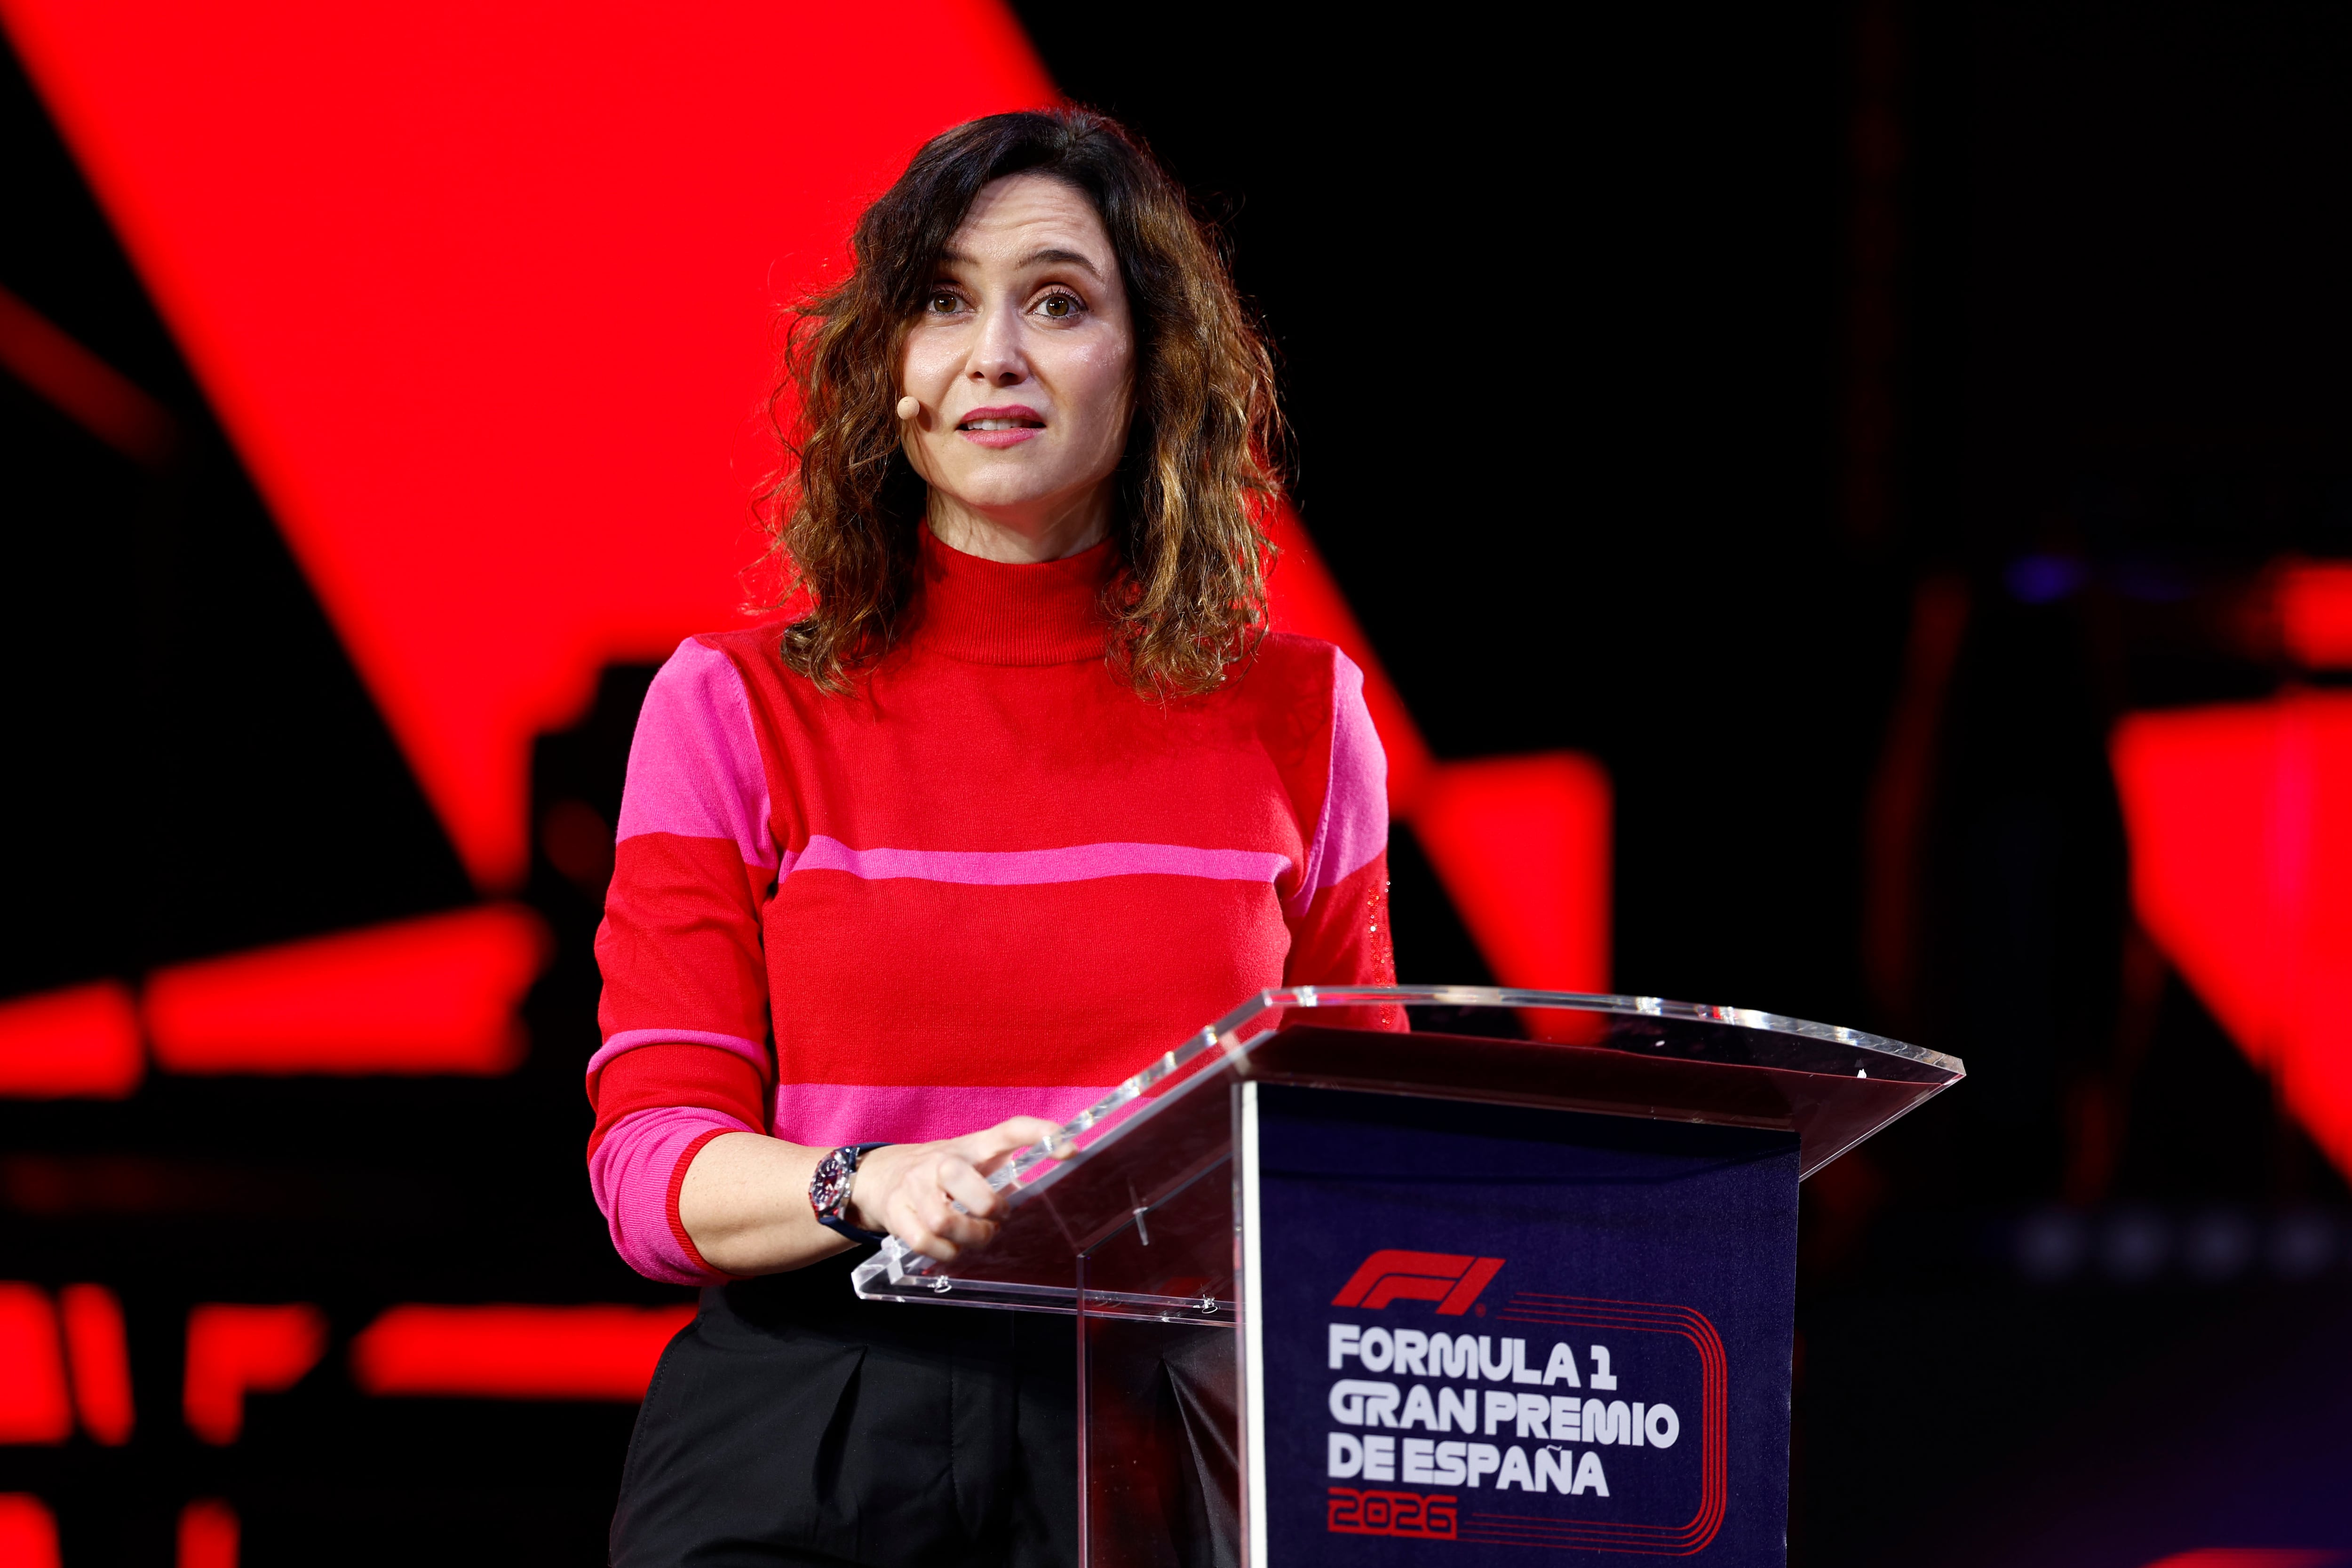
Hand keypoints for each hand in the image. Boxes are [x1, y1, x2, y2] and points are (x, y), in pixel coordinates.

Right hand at [848, 1116, 1063, 1260]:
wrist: (882, 1174)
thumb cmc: (943, 1169)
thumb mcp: (976, 1157)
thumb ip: (1011, 1163)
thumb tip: (1058, 1170)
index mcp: (970, 1145)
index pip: (1009, 1131)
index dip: (1040, 1134)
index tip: (1070, 1148)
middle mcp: (940, 1160)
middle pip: (967, 1185)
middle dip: (989, 1209)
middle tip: (997, 1217)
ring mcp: (914, 1186)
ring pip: (944, 1221)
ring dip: (969, 1237)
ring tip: (977, 1235)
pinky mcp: (896, 1212)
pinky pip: (924, 1242)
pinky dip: (946, 1252)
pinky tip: (952, 1246)